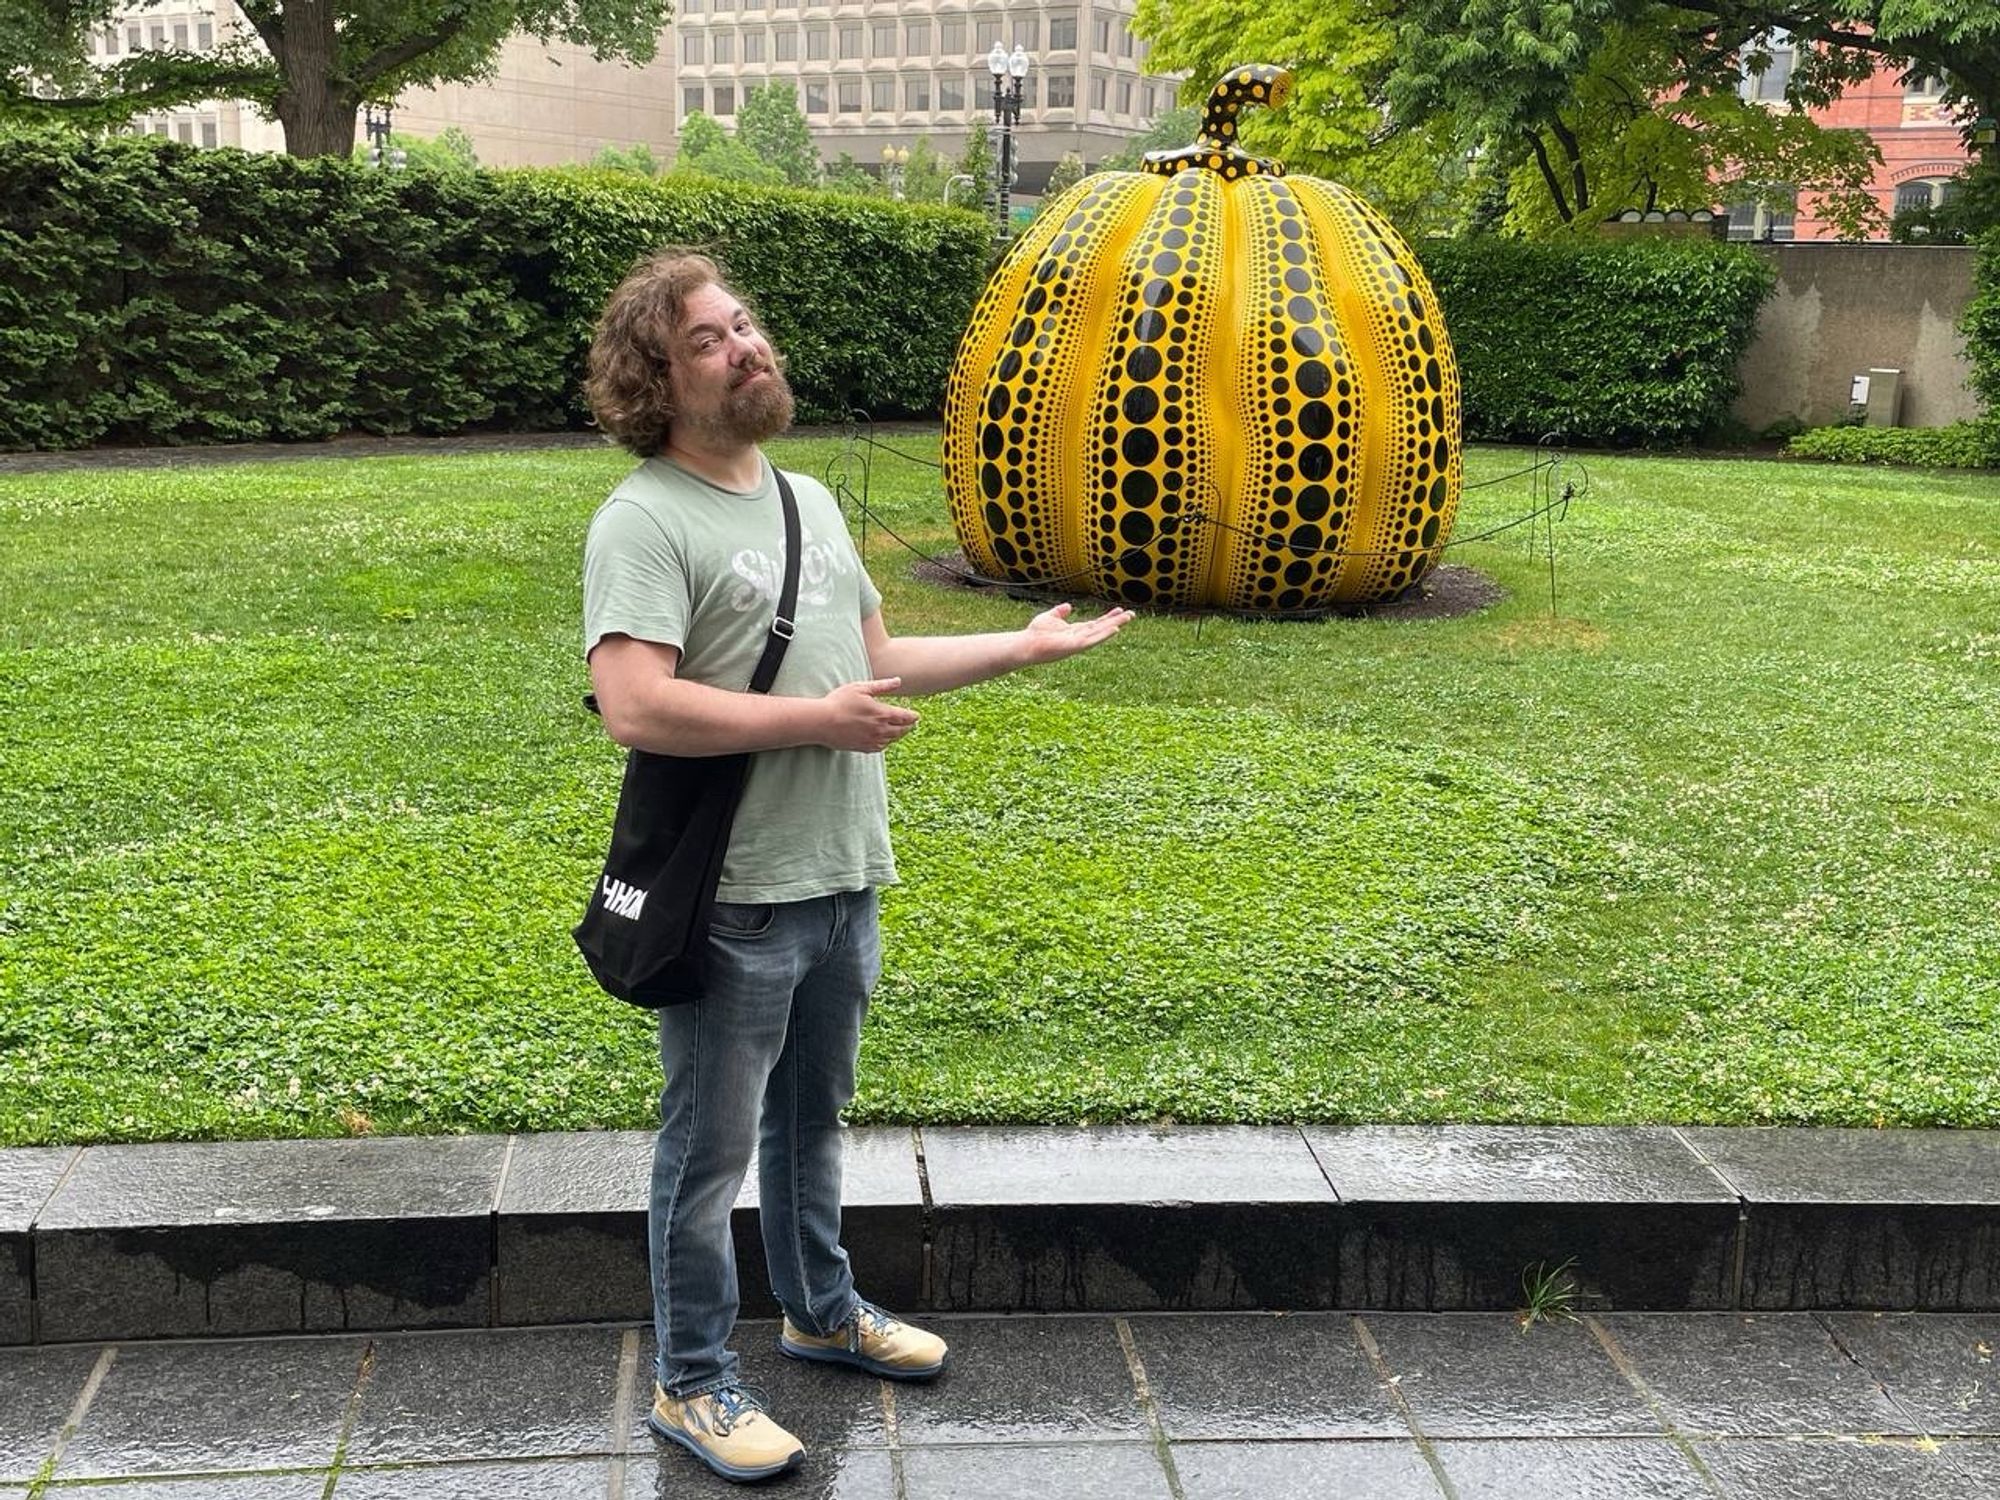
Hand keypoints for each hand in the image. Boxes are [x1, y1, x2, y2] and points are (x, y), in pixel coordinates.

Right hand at [819, 677, 919, 751]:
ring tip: (901, 731)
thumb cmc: (839, 702)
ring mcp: (872, 740)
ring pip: (892, 740)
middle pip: (901, 730)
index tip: (917, 715)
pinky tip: (885, 740)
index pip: (905, 717)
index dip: (912, 716)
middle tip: (912, 724)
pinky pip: (880, 748)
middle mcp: (880, 729)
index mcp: (882, 713)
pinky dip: (886, 743)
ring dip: (898, 735)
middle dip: (908, 726)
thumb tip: (898, 681)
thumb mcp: (861, 688)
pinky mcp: (862, 747)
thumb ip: (882, 686)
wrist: (821, 722)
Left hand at [1020, 602, 1135, 664]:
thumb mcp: (1050, 617)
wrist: (1026, 644)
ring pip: (1101, 632)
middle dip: (1117, 621)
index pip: (1096, 623)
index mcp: (1076, 630)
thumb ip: (1059, 612)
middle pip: (1102, 627)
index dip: (1108, 617)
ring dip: (1115, 625)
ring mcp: (1079, 642)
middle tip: (1132, 614)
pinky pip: (1093, 640)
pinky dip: (1104, 634)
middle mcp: (1080, 637)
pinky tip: (1115, 629)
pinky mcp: (1075, 646)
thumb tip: (1068, 606)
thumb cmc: (1035, 633)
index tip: (1120, 610)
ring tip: (1127, 619)